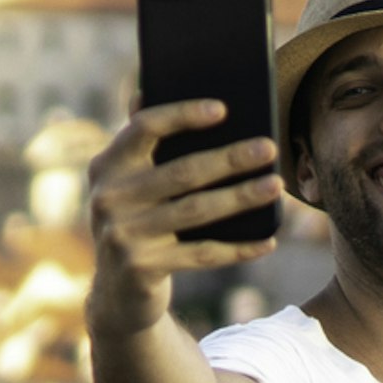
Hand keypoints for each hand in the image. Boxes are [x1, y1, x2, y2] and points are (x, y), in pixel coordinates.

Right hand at [84, 102, 281, 333]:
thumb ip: (138, 142)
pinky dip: (238, 249)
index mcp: (107, 166)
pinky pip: (201, 254)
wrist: (117, 292)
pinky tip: (267, 241)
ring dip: (242, 197)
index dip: (182, 114)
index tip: (223, 110)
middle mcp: (108, 198)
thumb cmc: (136, 221)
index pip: (144, 127)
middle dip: (230, 158)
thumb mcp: (128, 183)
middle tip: (269, 148)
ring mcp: (123, 235)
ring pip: (196, 211)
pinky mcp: (141, 268)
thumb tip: (146, 90)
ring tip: (275, 185)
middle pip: (181, 172)